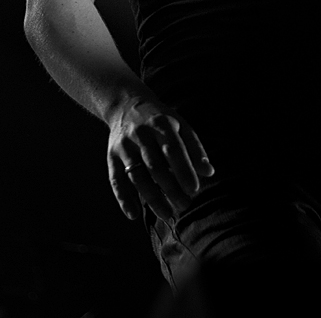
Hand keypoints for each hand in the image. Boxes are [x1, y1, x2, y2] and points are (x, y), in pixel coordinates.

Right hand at [106, 93, 213, 221]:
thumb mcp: (180, 125)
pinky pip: (116, 180)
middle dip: (171, 189)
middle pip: (155, 166)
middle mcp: (141, 134)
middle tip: (185, 205)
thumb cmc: (160, 120)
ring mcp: (124, 146)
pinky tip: (134, 214)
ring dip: (152, 199)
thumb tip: (209, 172)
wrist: (126, 105)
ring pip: (137, 176)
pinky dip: (124, 199)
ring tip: (168, 215)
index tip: (194, 190)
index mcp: (161, 124)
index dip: (184, 170)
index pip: (173, 150)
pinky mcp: (112, 156)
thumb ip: (195, 148)